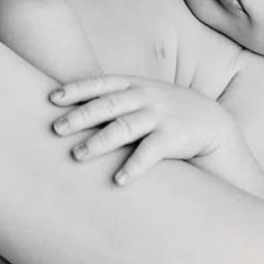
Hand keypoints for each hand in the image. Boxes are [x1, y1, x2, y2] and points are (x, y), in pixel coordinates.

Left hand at [49, 75, 255, 187]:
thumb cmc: (165, 112)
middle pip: (107, 105)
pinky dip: (134, 166)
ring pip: (124, 127)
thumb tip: (71, 108)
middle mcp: (145, 96)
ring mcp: (160, 115)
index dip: (76, 89)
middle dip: (80, 116)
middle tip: (56, 130)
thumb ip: (114, 98)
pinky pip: (150, 152)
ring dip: (99, 142)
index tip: (52, 98)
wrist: (211, 123)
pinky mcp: (174, 137)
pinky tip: (118, 180)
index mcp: (133, 84)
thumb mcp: (143, 96)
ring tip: (78, 155)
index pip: (100, 83)